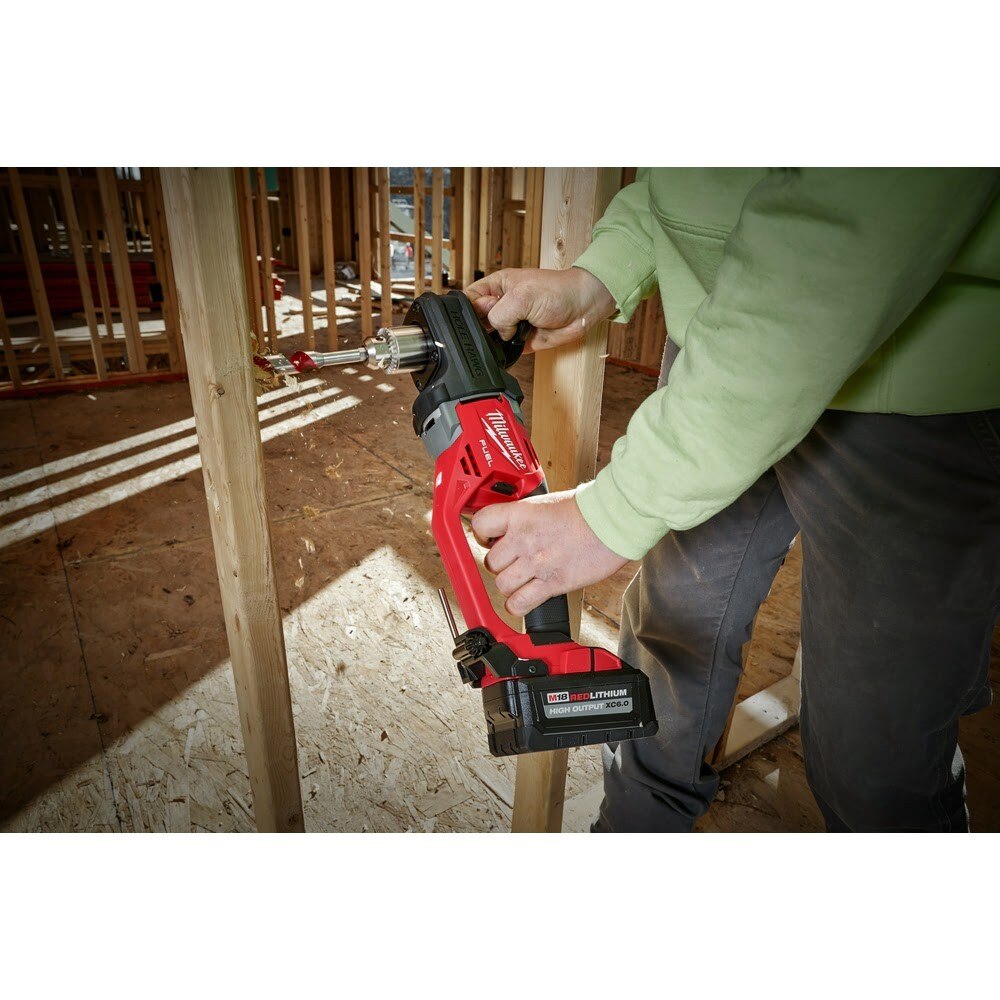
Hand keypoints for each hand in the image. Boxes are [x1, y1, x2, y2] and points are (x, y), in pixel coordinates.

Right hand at [465, 267, 615, 353]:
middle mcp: (501, 305)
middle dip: (479, 327)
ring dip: (492, 341)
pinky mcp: (521, 341)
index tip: (473, 315)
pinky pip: (504, 351)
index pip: (469, 298)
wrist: (583, 307)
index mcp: (496, 286)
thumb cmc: (558, 291)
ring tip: (507, 335)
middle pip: (476, 320)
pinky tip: (511, 347)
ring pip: (489, 338)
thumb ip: (499, 314)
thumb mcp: (521, 296)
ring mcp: (511, 324)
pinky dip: (505, 353)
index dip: (466, 308)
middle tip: (497, 324)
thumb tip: (497, 333)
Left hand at [471, 489, 628, 616]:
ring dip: (510, 584)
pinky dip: (518, 605)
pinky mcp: (552, 583)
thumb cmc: (588, 510)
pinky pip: (520, 603)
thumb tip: (514, 526)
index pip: (481, 525)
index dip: (482, 535)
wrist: (613, 521)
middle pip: (491, 561)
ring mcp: (536, 563)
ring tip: (523, 579)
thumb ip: (526, 517)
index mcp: (521, 514)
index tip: (489, 539)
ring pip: (502, 584)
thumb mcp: (547, 503)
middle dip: (500, 563)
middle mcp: (524, 539)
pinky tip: (525, 599)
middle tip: (514, 561)